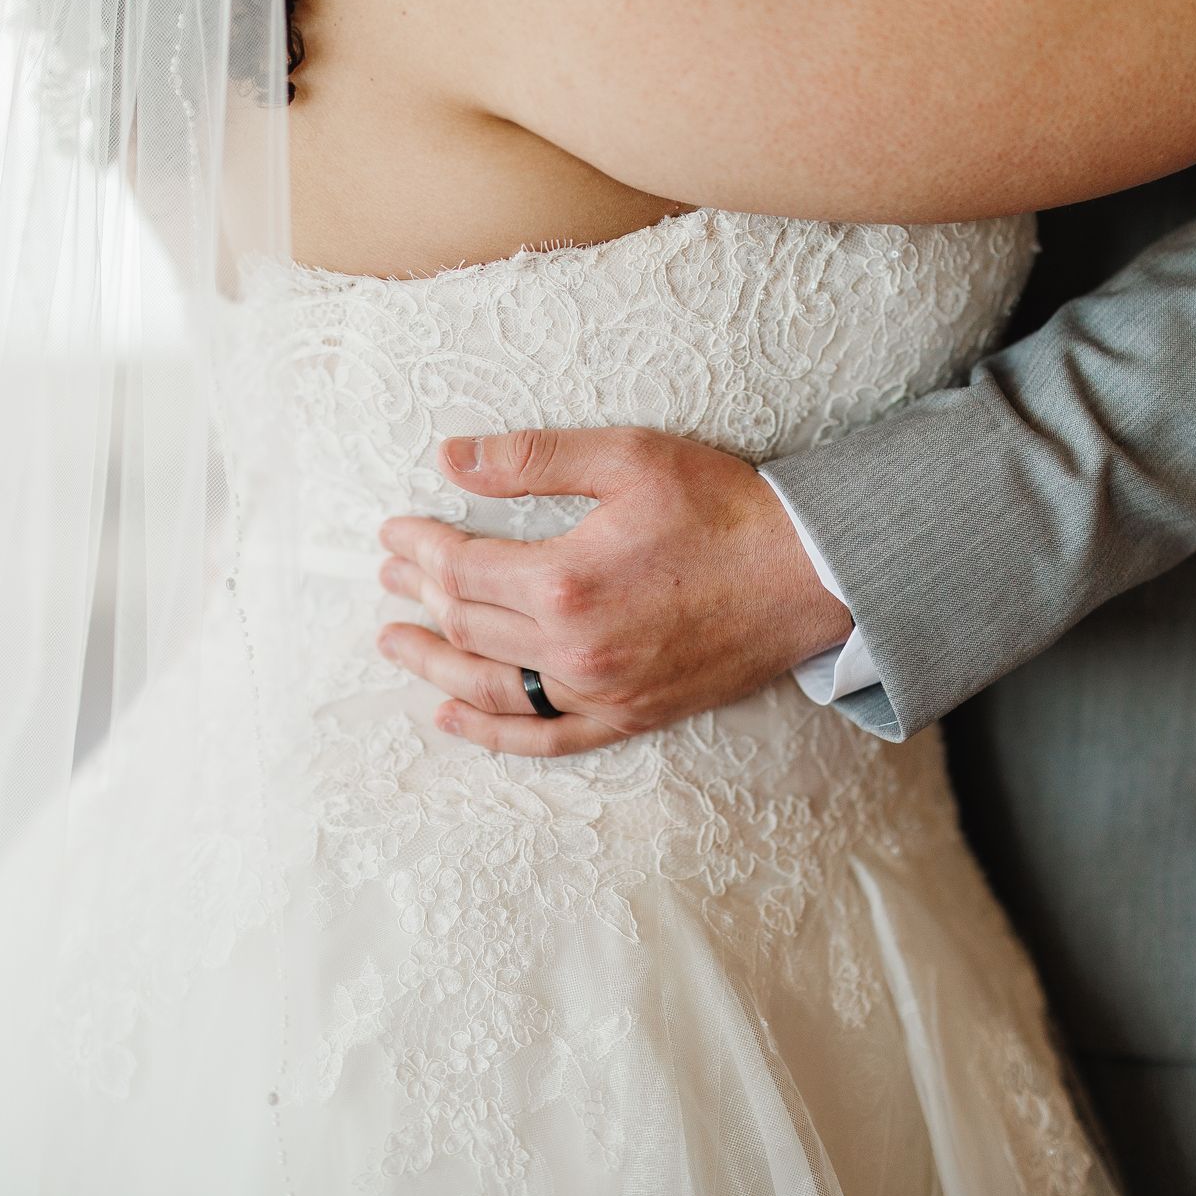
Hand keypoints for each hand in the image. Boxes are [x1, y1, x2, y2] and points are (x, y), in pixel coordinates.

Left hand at [375, 427, 853, 755]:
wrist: (808, 574)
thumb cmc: (722, 508)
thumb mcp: (627, 458)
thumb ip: (533, 458)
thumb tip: (451, 457)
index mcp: (565, 580)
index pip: (461, 569)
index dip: (418, 548)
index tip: (394, 531)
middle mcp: (573, 648)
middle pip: (468, 626)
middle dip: (417, 596)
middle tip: (387, 575)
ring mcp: (600, 691)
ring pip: (491, 688)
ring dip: (433, 664)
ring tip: (395, 642)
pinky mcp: (629, 717)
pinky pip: (545, 737)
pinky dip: (491, 732)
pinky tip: (451, 715)